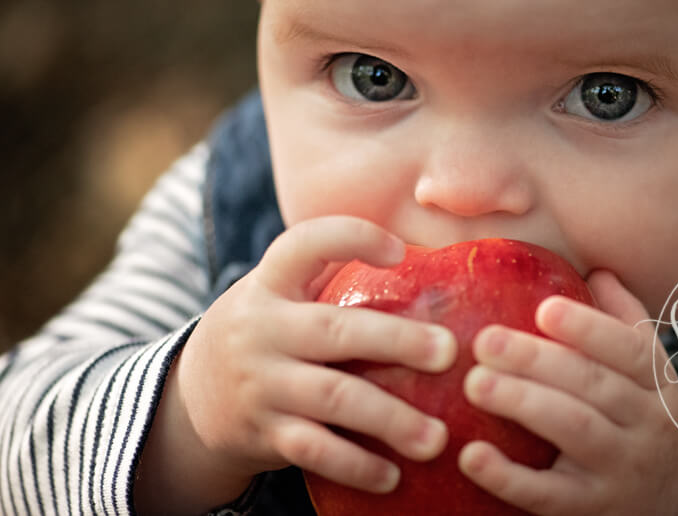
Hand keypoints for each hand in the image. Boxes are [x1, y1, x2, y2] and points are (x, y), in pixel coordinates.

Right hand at [135, 216, 457, 514]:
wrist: (189, 402)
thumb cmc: (269, 333)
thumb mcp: (282, 295)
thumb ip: (334, 276)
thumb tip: (432, 266)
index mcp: (272, 282)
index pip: (305, 243)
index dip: (352, 239)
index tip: (399, 252)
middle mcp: (261, 328)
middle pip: (334, 330)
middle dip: (396, 340)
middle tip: (449, 352)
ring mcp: (261, 383)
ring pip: (331, 398)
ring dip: (389, 419)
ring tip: (437, 437)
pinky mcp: (263, 432)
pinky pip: (314, 451)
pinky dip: (355, 466)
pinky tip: (392, 476)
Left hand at [457, 269, 677, 515]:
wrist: (671, 506)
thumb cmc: (642, 423)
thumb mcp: (651, 377)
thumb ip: (625, 324)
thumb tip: (598, 270)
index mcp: (658, 383)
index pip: (631, 349)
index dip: (589, 328)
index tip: (544, 309)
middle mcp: (647, 425)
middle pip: (593, 385)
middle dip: (537, 360)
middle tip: (484, 341)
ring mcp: (620, 470)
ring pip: (574, 430)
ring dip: (522, 404)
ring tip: (474, 383)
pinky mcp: (591, 510)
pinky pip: (548, 495)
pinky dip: (509, 477)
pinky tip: (472, 455)